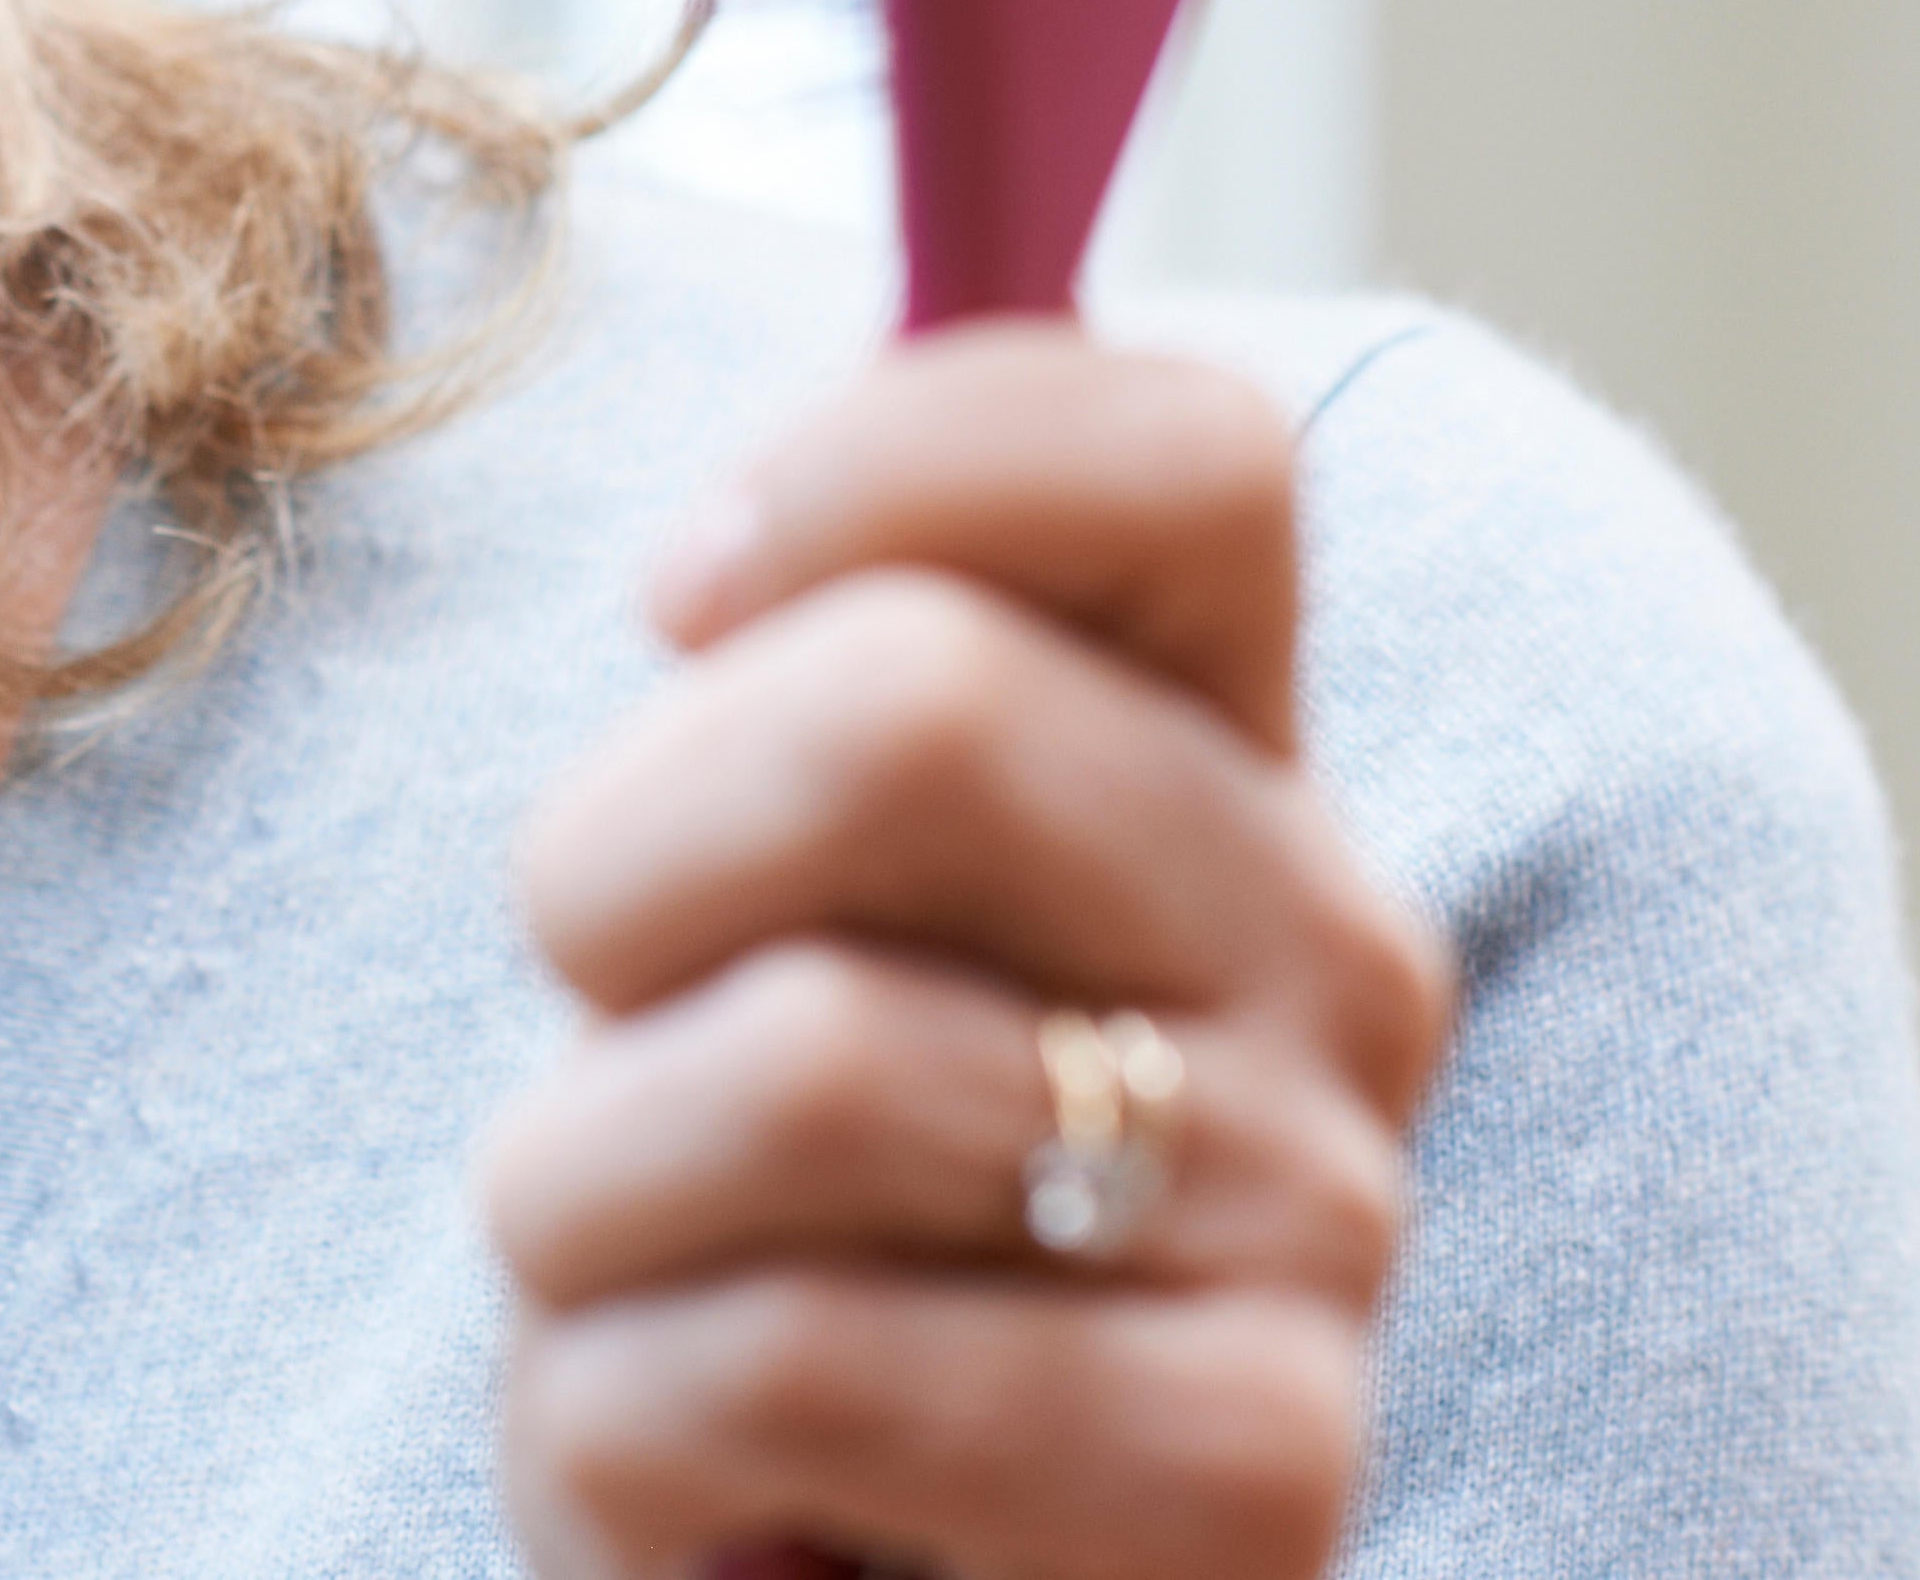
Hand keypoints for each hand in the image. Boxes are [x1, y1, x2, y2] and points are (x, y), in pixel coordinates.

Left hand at [477, 325, 1456, 1577]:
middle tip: (622, 1022)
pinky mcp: (1255, 1483)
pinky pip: (774, 1357)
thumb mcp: (752, 909)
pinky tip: (716, 1481)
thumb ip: (810, 656)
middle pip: (918, 702)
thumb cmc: (767, 1230)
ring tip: (649, 1287)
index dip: (887, 457)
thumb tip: (747, 495)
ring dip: (584, 1198)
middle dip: (624, 871)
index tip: (687, 594)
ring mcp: (1325, 1225)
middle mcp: (1334, 956)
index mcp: (1226, 760)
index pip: (1184, 443)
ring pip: (793, 1055)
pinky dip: (621, 1431)